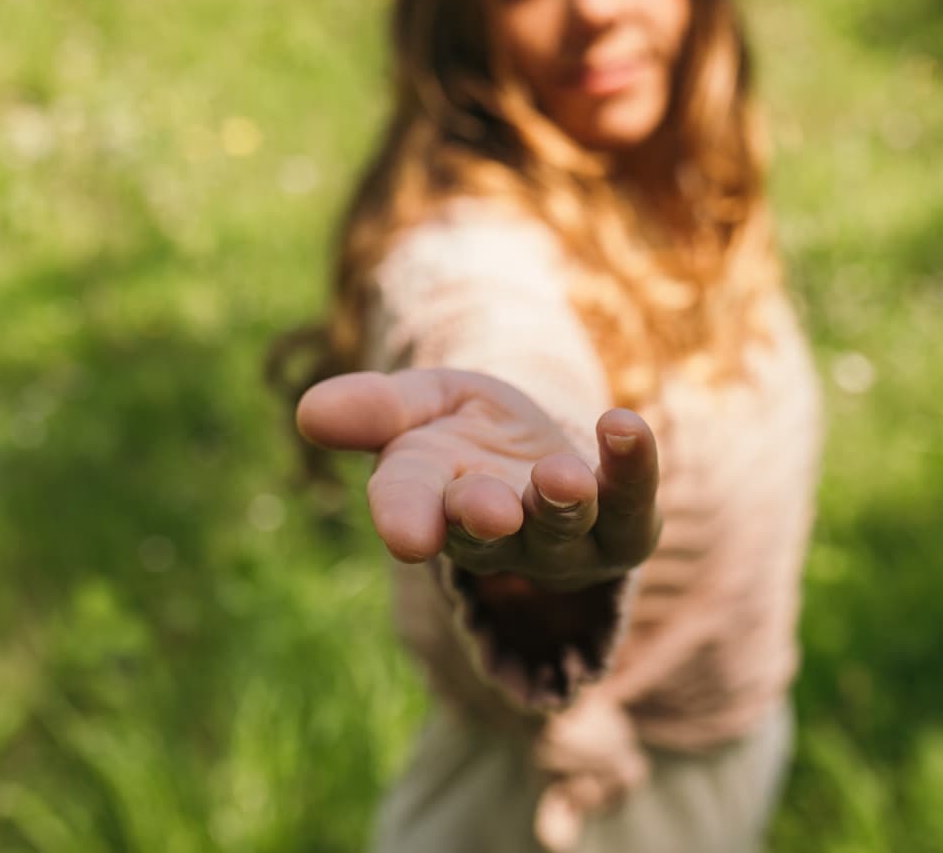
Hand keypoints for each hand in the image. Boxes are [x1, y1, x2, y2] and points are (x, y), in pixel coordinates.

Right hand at [296, 369, 660, 590]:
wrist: (543, 452)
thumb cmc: (466, 433)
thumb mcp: (420, 406)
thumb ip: (376, 409)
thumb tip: (309, 411)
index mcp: (430, 501)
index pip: (409, 507)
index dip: (405, 515)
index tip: (404, 532)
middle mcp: (496, 531)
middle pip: (488, 533)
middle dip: (486, 519)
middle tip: (490, 511)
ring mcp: (562, 537)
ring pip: (561, 528)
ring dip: (561, 501)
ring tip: (564, 477)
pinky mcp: (625, 525)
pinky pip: (632, 502)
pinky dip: (632, 466)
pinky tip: (626, 427)